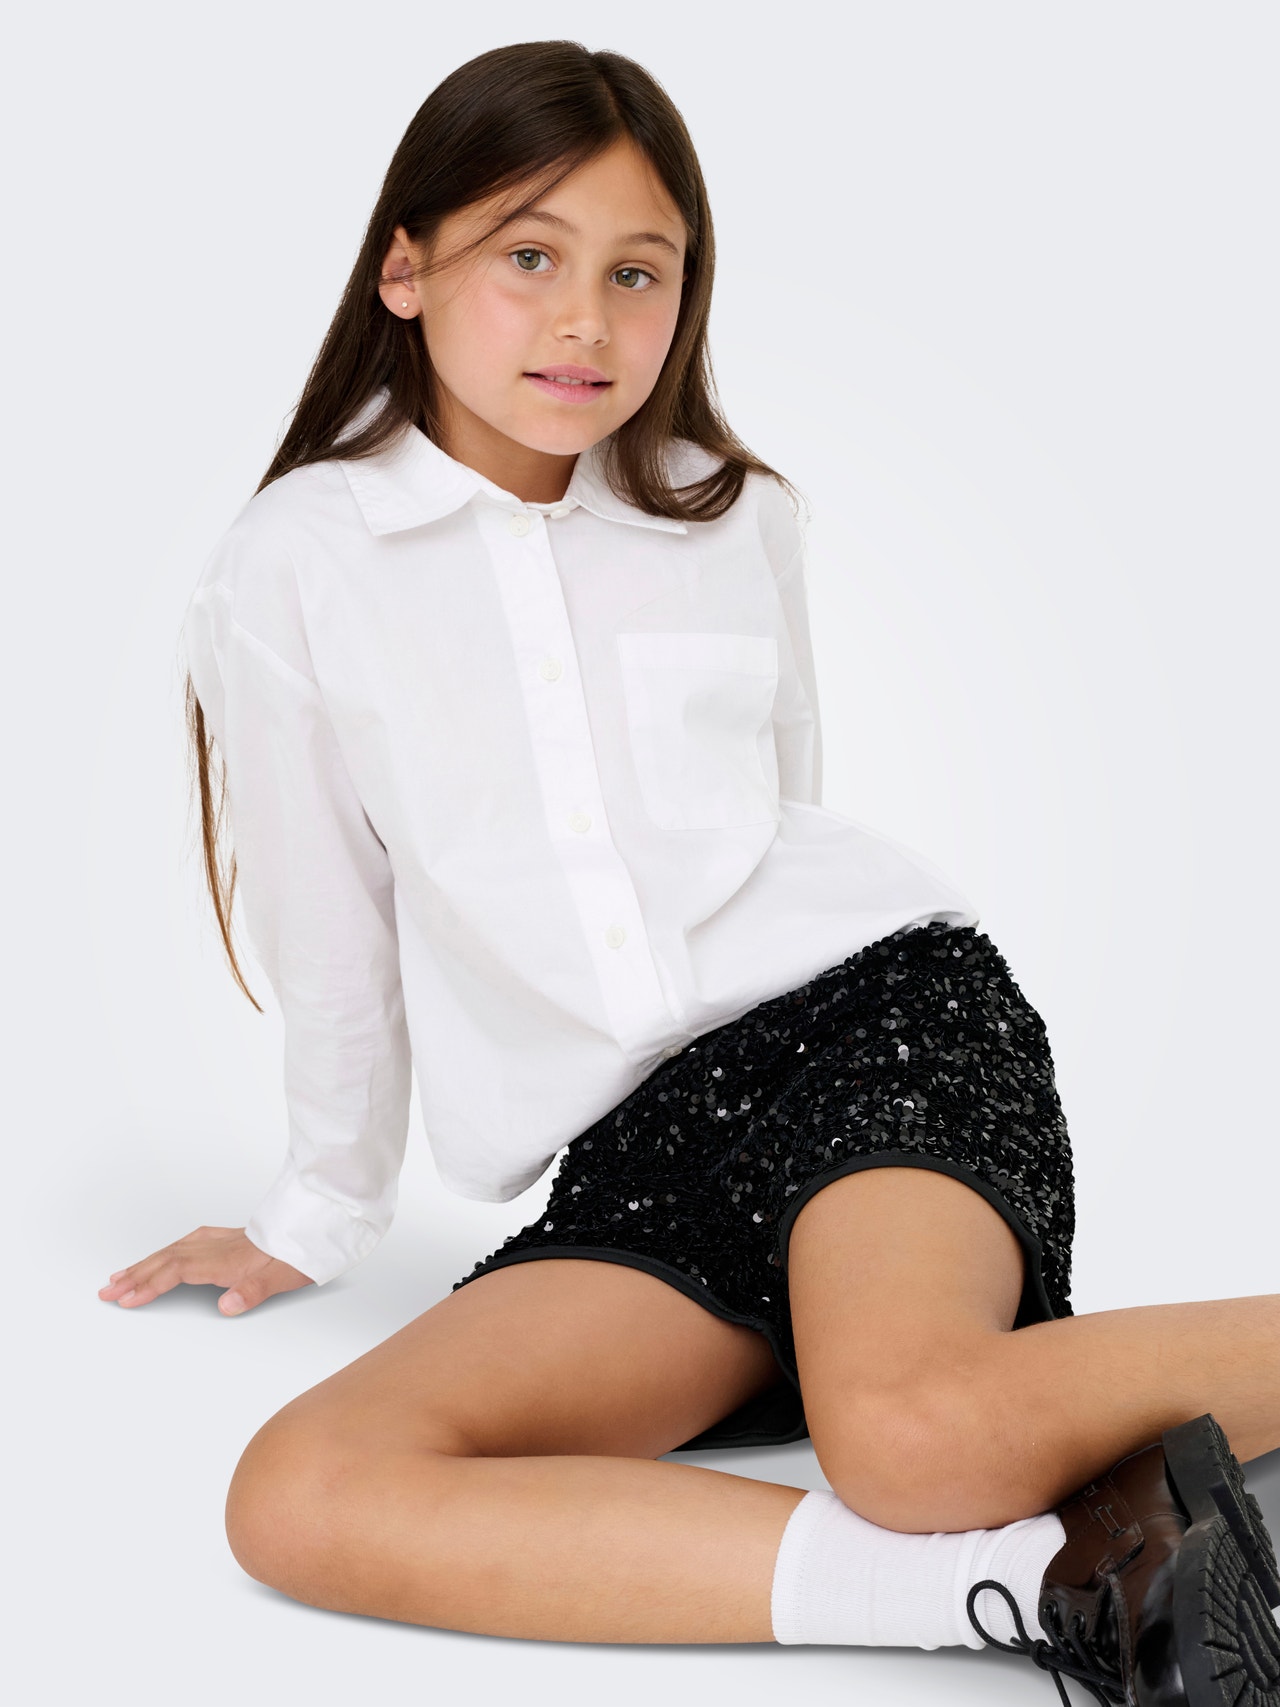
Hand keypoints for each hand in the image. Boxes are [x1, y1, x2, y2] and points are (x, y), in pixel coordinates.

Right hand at [98, 1226, 313, 1315]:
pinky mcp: (232, 1237)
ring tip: (122, 1275)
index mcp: (229, 1259)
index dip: (150, 1285)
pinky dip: (168, 1250)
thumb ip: (254, 1291)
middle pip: (168, 1259)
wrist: (320, 1223)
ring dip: (146, 1263)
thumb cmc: (304, 1252)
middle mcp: (222, 1247)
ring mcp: (225, 1240)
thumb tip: (226, 1305)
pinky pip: (189, 1242)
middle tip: (106, 1290)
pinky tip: (165, 1253)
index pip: (178, 1271)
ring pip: (175, 1249)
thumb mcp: (286, 1277)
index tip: (125, 1299)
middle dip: (135, 1275)